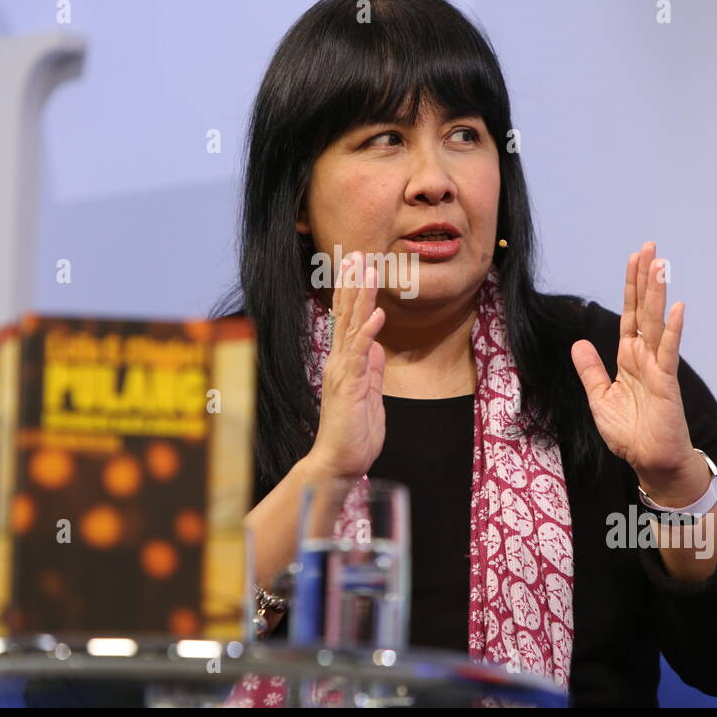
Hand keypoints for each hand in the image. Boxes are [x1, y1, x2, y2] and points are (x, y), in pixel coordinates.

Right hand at [305, 250, 386, 481]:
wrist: (340, 463)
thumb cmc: (354, 434)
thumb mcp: (370, 396)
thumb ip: (371, 370)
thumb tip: (377, 347)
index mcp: (345, 363)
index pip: (348, 321)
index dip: (353, 292)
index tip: (358, 266)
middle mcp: (339, 361)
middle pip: (346, 315)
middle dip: (353, 283)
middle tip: (357, 254)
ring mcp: (342, 372)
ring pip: (351, 326)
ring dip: (360, 297)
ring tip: (367, 270)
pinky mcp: (349, 385)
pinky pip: (360, 354)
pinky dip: (368, 332)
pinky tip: (377, 314)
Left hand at [570, 241, 701, 497]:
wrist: (650, 461)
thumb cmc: (629, 433)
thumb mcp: (600, 398)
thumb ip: (591, 370)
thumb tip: (578, 343)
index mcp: (628, 358)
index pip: (629, 315)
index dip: (630, 288)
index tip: (633, 258)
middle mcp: (645, 357)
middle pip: (644, 311)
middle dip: (645, 280)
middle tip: (649, 247)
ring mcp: (658, 368)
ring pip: (657, 324)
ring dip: (658, 295)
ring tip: (660, 265)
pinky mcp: (666, 384)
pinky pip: (669, 352)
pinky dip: (673, 330)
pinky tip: (677, 308)